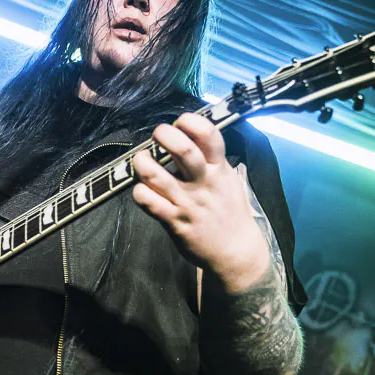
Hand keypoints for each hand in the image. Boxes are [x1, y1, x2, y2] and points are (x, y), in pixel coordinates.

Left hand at [132, 113, 269, 291]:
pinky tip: (141, 189)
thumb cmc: (229, 211)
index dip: (192, 122)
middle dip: (164, 135)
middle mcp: (204, 183)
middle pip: (184, 151)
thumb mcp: (229, 180)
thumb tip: (190, 134)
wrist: (235, 252)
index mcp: (220, 169)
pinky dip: (139, 193)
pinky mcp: (175, 222)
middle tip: (156, 135)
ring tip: (140, 159)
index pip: (210, 136)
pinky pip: (150, 203)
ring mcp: (188, 203)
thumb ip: (213, 159)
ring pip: (157, 176)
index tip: (180, 121)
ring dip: (142, 163)